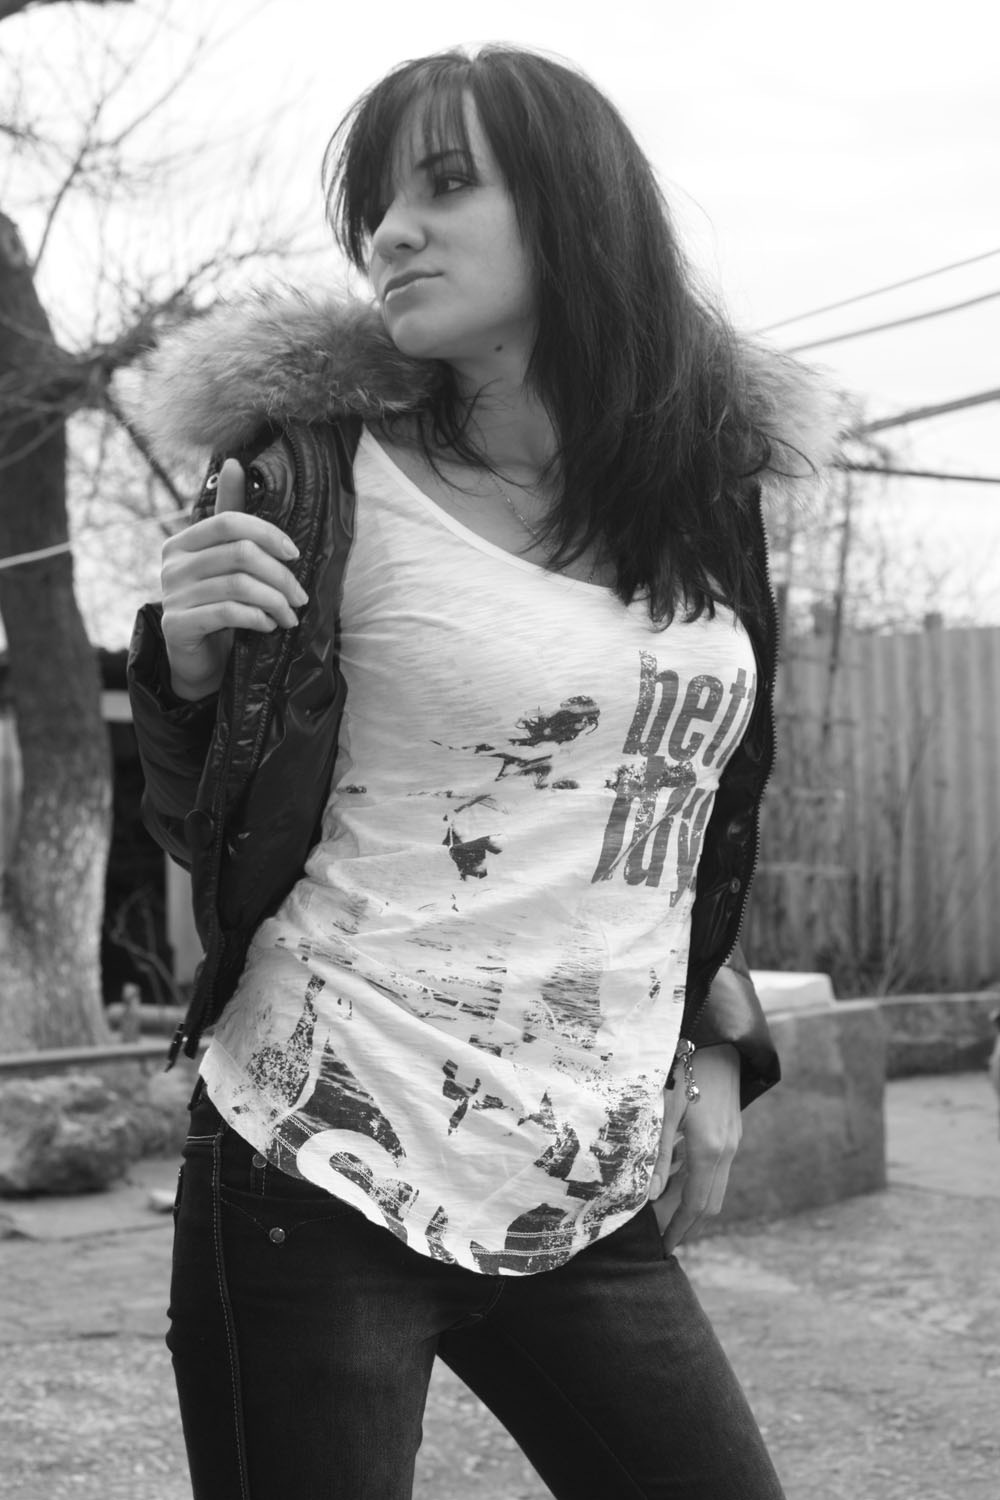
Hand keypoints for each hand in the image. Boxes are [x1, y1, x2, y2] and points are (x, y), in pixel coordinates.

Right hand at [160, 459, 306, 699]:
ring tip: (290, 615)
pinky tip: (269, 626)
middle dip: (280, 575)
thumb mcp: (226, 561)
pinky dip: (256, 617)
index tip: (295, 553)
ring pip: (238, 585)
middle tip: (300, 596)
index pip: (230, 522)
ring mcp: (171, 594)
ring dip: (275, 601)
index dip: (268, 533)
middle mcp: (171, 564)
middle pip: (240, 553)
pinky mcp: (177, 625)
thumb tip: (235, 462)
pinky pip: (227, 612)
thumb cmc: (217, 604)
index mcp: (182, 541)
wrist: (199, 659)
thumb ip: (231, 518)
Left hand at [649, 1043, 741, 1252]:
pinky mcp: (731, 1130)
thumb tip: (651, 1197)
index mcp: (709, 1151)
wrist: (716, 1042)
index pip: (696, 1205)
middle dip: (689, 1224)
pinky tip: (677, 1173)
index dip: (681, 1229)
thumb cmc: (684, 1073)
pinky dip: (698, 1178)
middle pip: (710, 1202)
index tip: (665, 1247)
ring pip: (715, 1185)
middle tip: (666, 1239)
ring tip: (665, 1212)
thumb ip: (658, 1156)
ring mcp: (732, 1141)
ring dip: (693, 1202)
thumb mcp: (664, 1114)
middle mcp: (726, 1151)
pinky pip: (716, 1166)